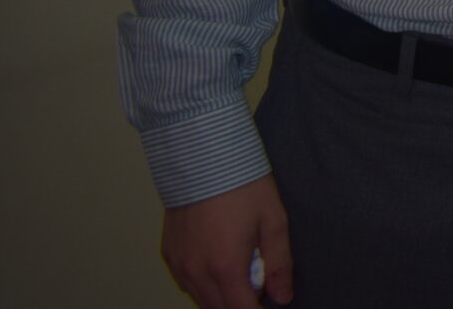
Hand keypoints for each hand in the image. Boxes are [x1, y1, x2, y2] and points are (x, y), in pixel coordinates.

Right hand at [161, 174, 291, 307]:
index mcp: (225, 266)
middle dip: (241, 304)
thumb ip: (279, 264)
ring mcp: (178, 265)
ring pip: (201, 300)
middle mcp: (196, 271)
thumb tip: (283, 297)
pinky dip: (203, 285)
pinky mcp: (168, 255)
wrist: (204, 157)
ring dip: (222, 296)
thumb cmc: (243, 185)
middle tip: (259, 283)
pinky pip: (187, 284)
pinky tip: (219, 265)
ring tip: (242, 270)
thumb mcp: (274, 221)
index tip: (269, 305)